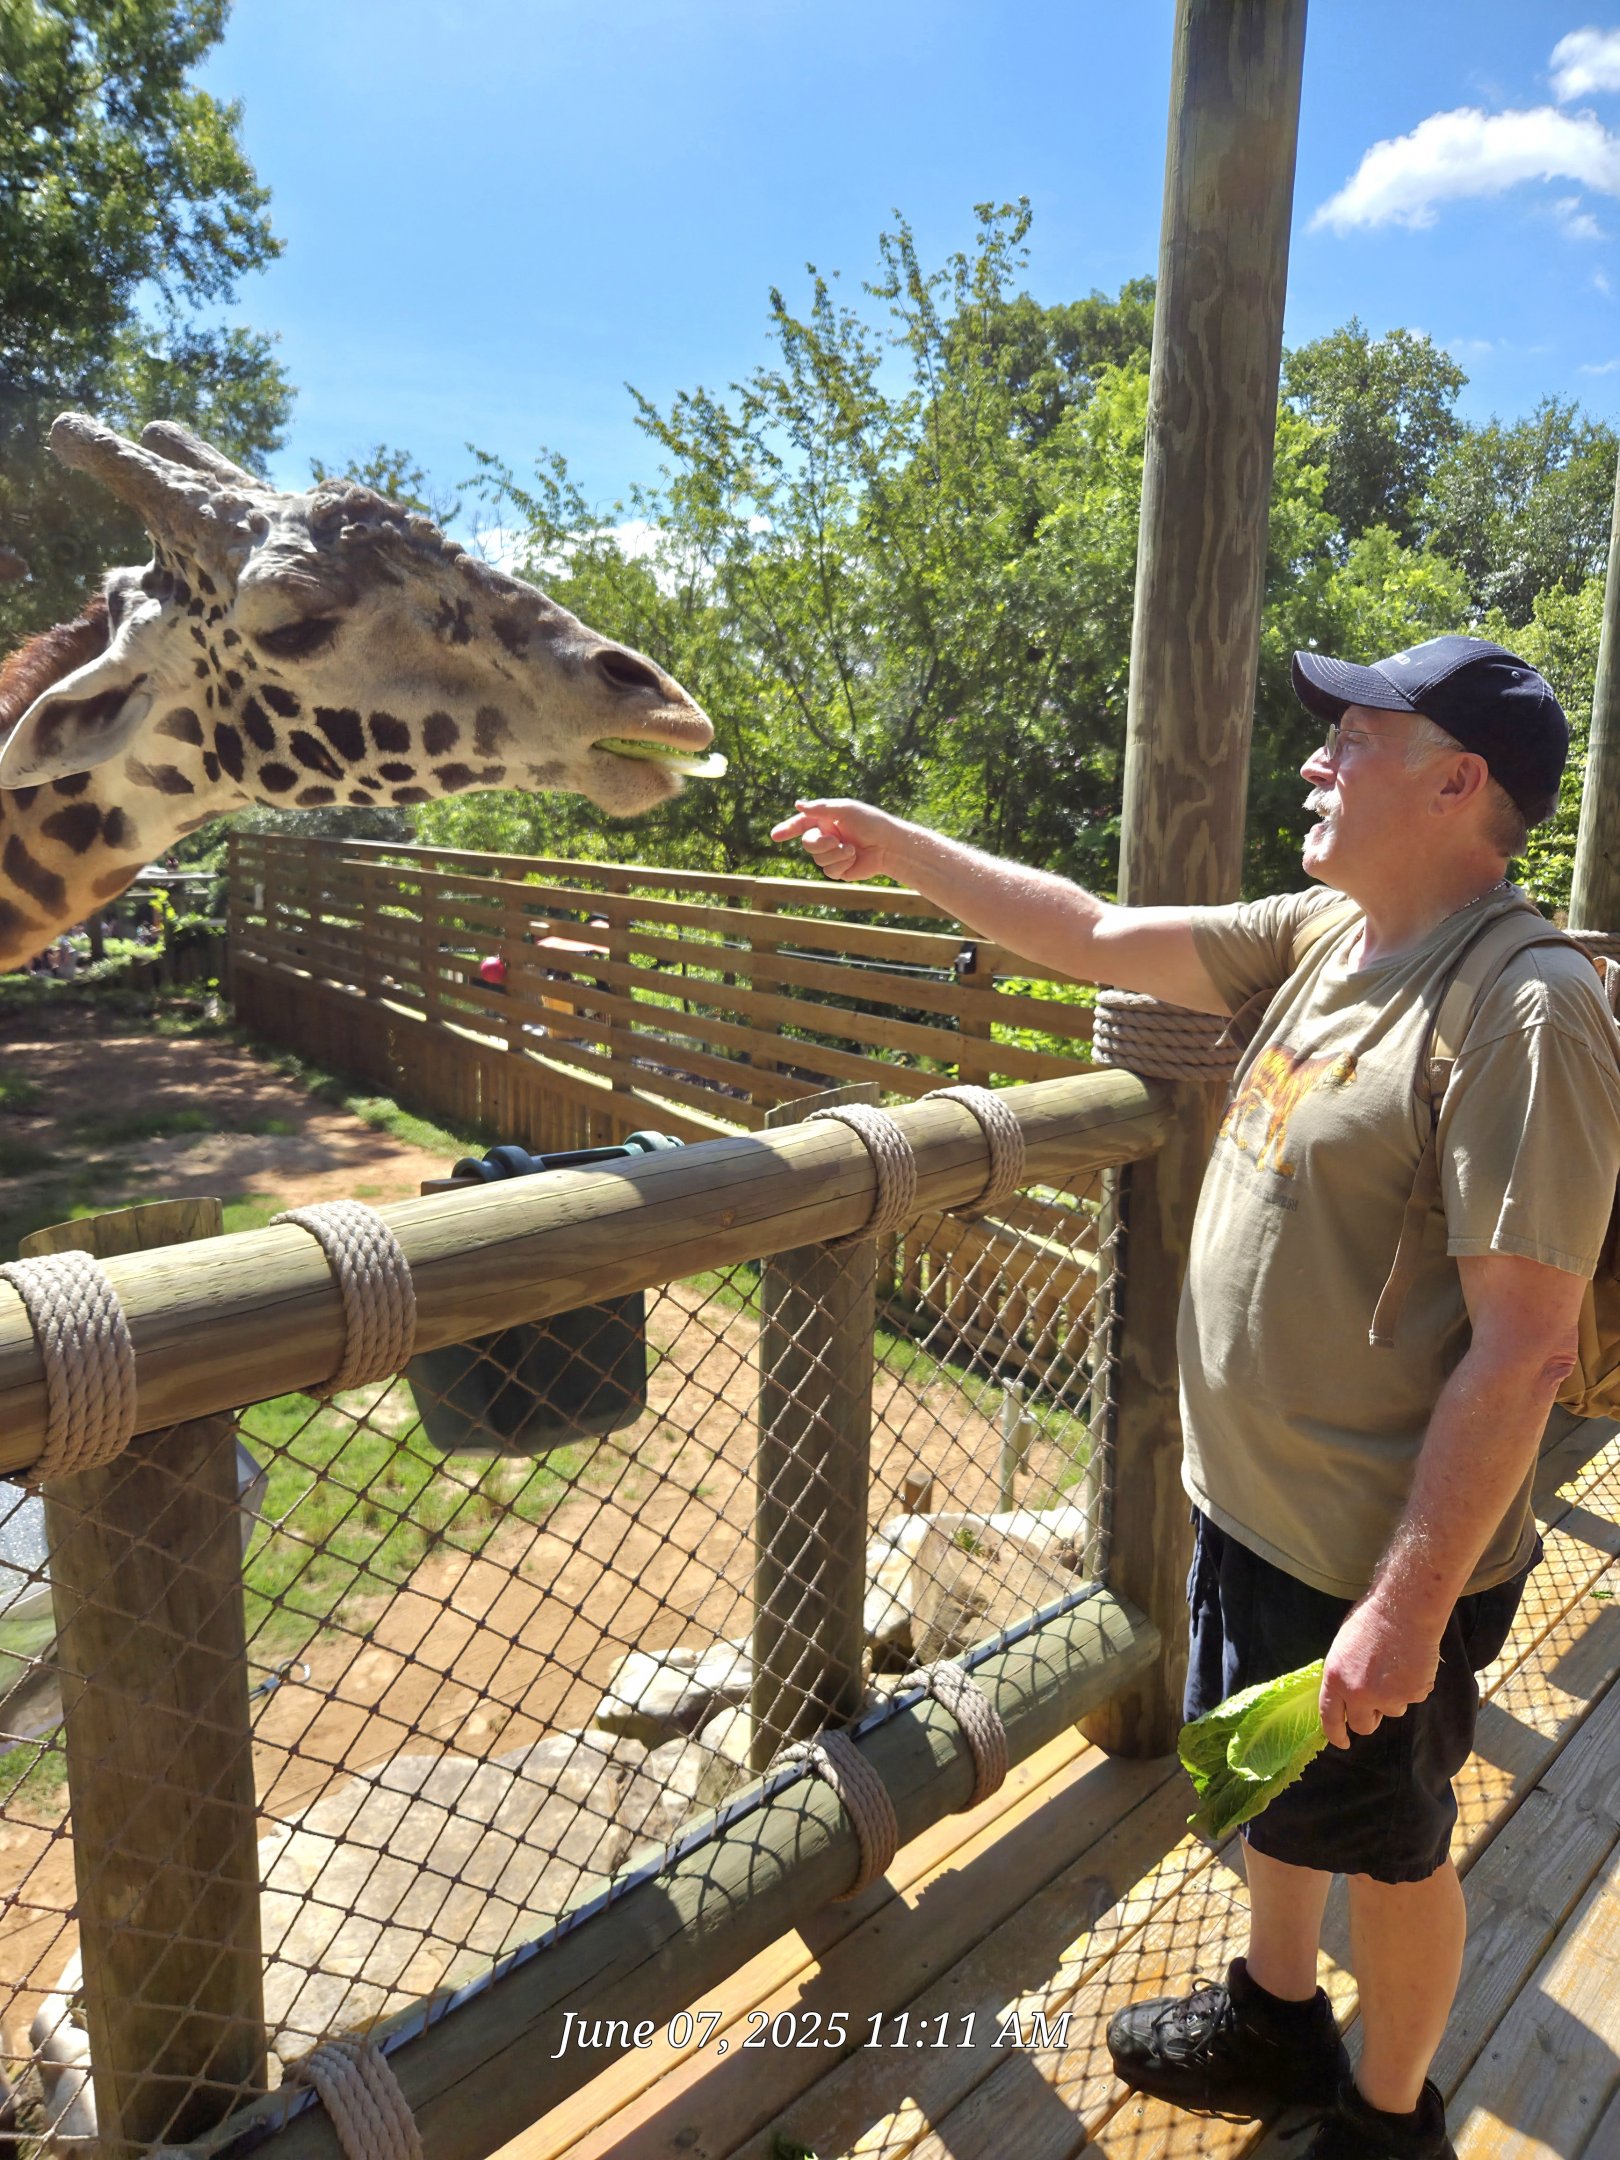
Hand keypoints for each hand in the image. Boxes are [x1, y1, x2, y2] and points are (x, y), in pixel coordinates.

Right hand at [770, 799, 897, 882]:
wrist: (889, 846)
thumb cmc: (870, 823)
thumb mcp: (845, 810)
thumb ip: (820, 808)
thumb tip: (798, 805)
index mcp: (826, 820)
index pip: (801, 824)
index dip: (787, 829)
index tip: (775, 836)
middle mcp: (827, 836)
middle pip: (807, 843)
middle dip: (820, 843)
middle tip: (835, 840)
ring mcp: (832, 854)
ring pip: (818, 859)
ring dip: (836, 854)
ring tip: (852, 849)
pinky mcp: (839, 869)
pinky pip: (829, 871)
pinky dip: (842, 864)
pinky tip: (854, 859)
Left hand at [1317, 1595, 1440, 1750]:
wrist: (1404, 1609)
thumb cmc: (1372, 1620)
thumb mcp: (1343, 1647)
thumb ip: (1344, 1675)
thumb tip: (1347, 1694)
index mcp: (1336, 1679)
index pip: (1330, 1717)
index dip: (1336, 1733)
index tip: (1342, 1742)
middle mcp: (1359, 1693)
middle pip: (1364, 1725)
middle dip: (1370, 1719)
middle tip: (1376, 1704)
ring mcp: (1388, 1697)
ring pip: (1392, 1710)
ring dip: (1394, 1696)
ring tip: (1395, 1666)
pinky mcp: (1413, 1694)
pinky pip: (1412, 1697)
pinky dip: (1413, 1685)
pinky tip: (1411, 1662)